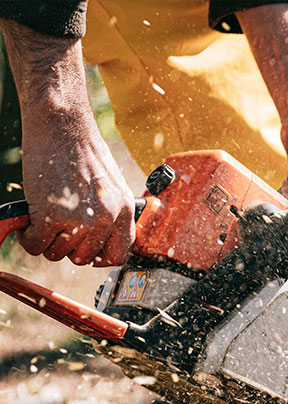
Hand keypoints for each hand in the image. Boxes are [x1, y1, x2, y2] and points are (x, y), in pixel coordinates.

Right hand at [1, 21, 135, 265]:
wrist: (62, 127)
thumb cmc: (84, 153)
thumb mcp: (113, 187)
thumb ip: (112, 214)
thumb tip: (102, 242)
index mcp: (124, 212)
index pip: (117, 256)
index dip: (98, 257)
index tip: (85, 248)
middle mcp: (106, 219)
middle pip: (83, 259)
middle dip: (68, 247)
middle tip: (58, 228)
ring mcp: (79, 219)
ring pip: (58, 254)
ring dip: (47, 242)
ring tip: (44, 220)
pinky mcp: (51, 215)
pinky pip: (36, 246)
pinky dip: (28, 238)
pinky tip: (29, 223)